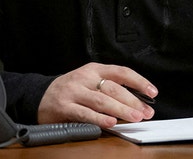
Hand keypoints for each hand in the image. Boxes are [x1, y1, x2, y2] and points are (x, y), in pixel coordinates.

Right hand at [37, 62, 157, 127]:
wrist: (40, 95)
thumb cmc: (70, 90)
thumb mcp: (90, 82)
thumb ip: (110, 89)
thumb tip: (137, 102)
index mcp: (94, 69)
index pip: (121, 72)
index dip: (139, 81)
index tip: (152, 92)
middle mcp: (84, 77)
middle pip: (113, 88)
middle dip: (132, 101)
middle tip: (145, 112)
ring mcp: (73, 91)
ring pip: (101, 100)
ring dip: (120, 110)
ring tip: (134, 117)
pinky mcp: (64, 106)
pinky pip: (85, 113)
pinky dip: (99, 119)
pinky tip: (111, 123)